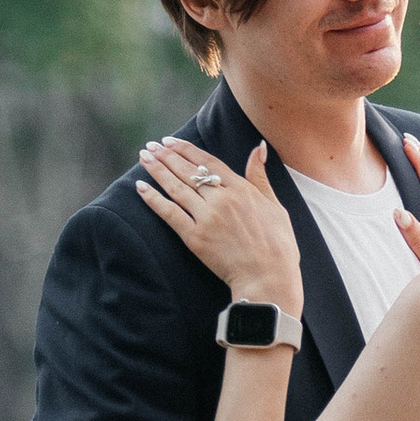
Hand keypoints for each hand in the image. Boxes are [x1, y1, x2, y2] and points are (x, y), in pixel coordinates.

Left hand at [136, 139, 302, 312]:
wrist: (269, 278)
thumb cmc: (278, 246)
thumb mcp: (276, 205)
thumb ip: (261, 176)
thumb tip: (258, 148)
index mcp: (241, 189)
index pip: (208, 162)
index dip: (187, 150)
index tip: (171, 142)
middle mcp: (222, 199)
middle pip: (189, 171)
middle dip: (167, 156)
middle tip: (151, 145)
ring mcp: (207, 218)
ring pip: (176, 188)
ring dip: (157, 170)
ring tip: (143, 157)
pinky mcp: (195, 238)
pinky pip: (170, 213)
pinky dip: (154, 199)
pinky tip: (141, 187)